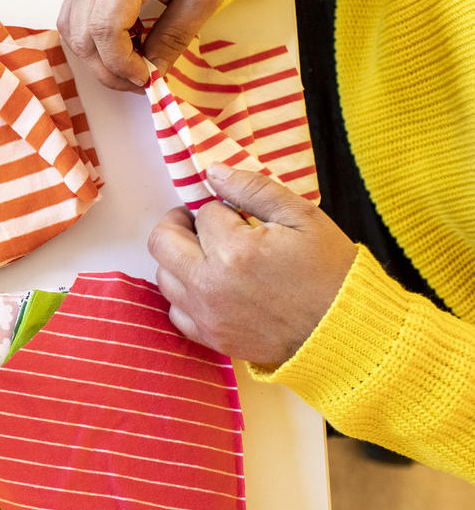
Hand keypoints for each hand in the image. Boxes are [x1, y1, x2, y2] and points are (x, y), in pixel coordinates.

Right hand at [58, 0, 235, 90]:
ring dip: (97, 60)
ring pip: (72, 33)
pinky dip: (90, 44)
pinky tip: (119, 46)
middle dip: (109, 70)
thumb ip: (176, 35)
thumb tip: (153, 72)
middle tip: (142, 81)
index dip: (121, 64)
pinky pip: (73, 22)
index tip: (148, 79)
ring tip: (131, 65)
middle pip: (84, 36)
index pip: (106, 28)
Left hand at [147, 164, 356, 365]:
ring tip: (209, 254)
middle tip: (201, 223)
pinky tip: (208, 286)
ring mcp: (207, 315)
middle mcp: (210, 285)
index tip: (239, 217)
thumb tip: (213, 171)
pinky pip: (175, 311)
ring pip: (164, 275)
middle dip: (179, 224)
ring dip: (179, 258)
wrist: (347, 329)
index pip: (203, 214)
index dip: (221, 209)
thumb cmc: (330, 271)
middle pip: (162, 242)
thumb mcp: (303, 217)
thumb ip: (254, 189)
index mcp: (234, 251)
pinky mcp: (211, 338)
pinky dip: (184, 294)